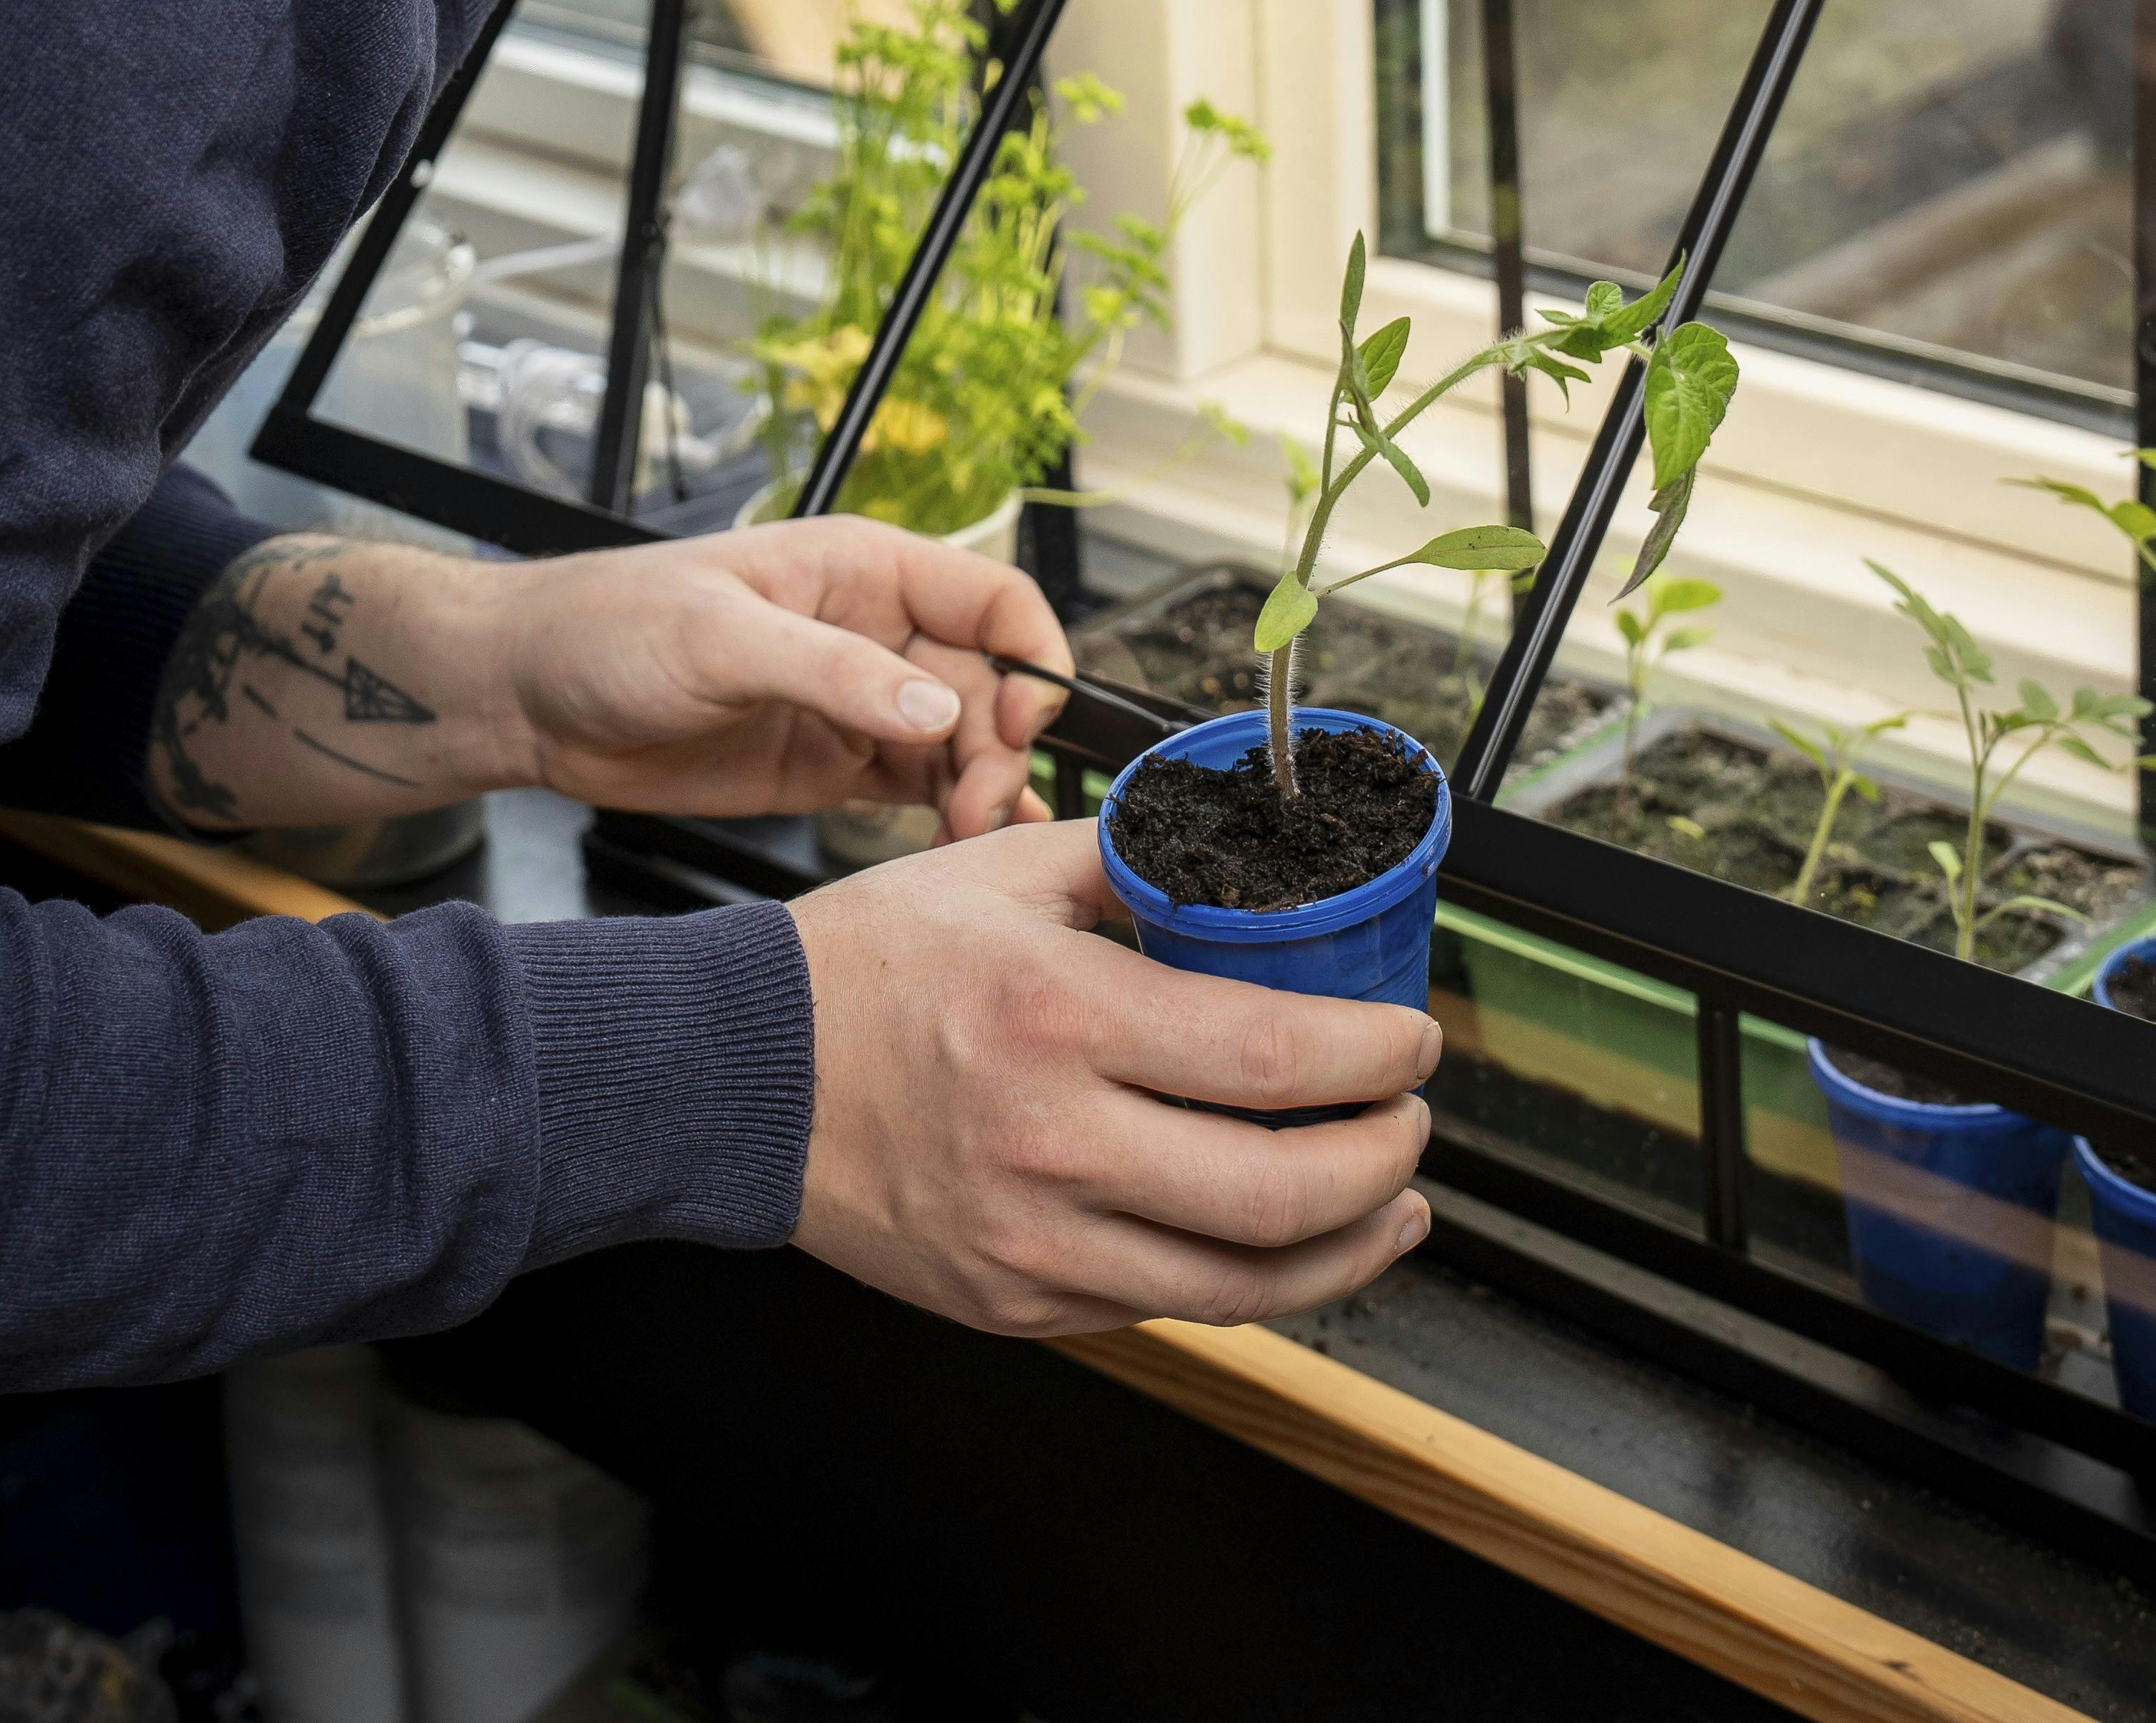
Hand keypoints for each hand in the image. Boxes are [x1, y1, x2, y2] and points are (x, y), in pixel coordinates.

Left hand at [500, 516, 1070, 841]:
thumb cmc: (611, 627)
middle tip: (978, 809)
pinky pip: (919, 789)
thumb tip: (936, 712)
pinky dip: (950, 817)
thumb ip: (834, 673)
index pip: (993, 599)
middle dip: (1002, 748)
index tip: (1020, 722)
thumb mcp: (722, 639)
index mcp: (864, 570)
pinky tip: (960, 846)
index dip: (1029, 657)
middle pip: (988, 686)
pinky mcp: (832, 766)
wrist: (531, 698)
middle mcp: (876, 633)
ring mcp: (858, 704)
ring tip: (967, 837)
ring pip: (964, 746)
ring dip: (983, 791)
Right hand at [790, 819, 1436, 1335]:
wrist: (741, 1077)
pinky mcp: (1015, 1301)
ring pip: (1240, 1284)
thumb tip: (1241, 847)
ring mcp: (1033, 1239)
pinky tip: (1282, 1243)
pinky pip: (1165, 1308)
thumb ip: (1132, 857)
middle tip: (1414, 1123)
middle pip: (1278, 1191)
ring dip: (1347, 1249)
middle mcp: (1051, 1140)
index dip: (1371, 1057)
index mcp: (1058, 1016)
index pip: (1266, 1055)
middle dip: (1384, 1161)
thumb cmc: (866, 967)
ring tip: (1392, 1206)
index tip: (1413, 1041)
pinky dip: (1247, 1283)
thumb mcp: (1002, 870)